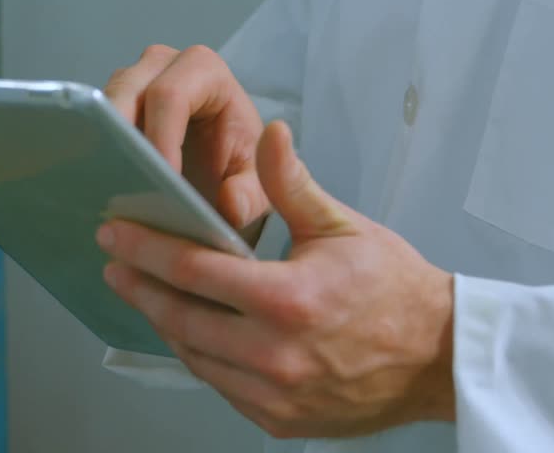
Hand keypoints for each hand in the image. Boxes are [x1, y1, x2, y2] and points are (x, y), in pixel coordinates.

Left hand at [96, 121, 455, 438]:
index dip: (148, 249)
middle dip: (141, 287)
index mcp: (289, 300)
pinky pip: (219, 384)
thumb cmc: (394, 289)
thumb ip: (292, 184)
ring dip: (164, 322)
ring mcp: (275, 395)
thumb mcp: (342, 227)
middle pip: (182, 318)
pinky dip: (198, 354)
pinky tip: (186, 328)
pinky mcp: (278, 421)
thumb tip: (269, 132)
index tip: (116, 233)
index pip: (196, 269)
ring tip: (142, 291)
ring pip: (195, 356)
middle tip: (114, 262)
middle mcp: (276, 355)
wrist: (439, 358)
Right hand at [103, 44, 268, 231]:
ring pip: (104, 104)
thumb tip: (230, 202)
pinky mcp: (112, 100)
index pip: (171, 95)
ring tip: (116, 185)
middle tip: (128, 186)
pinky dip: (97, 147)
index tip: (163, 181)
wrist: (220, 168)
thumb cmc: (237, 165)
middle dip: (124, 139)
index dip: (160, 137)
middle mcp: (163, 63)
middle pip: (127, 91)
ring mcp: (132, 79)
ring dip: (106, 144)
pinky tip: (103, 178)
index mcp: (205, 70)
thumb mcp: (257, 187)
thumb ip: (252, 195)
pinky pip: (94, 119)